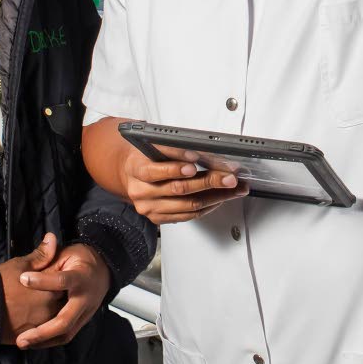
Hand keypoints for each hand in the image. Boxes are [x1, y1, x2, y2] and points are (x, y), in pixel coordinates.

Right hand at [0, 233, 63, 344]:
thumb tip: (53, 237)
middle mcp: (49, 309)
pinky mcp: (30, 336)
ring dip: (47, 311)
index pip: (64, 284)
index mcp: (50, 289)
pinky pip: (40, 331)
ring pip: (51, 318)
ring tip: (33, 304)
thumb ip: (41, 254)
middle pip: (60, 302)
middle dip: (54, 296)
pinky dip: (39, 325)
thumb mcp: (20, 264)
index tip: (50, 275)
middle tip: (41, 291)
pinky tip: (28, 316)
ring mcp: (40, 325)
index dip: (57, 279)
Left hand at [15, 244, 111, 349]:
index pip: (61, 281)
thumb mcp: (66, 254)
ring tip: (24, 342)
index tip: (22, 279)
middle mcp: (85, 299)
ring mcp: (85, 313)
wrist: (103, 270)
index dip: (42, 281)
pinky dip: (49, 341)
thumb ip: (49, 260)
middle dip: (42, 332)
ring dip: (43, 341)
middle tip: (22, 337)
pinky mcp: (82, 321)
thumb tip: (31, 263)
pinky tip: (34, 342)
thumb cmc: (81, 260)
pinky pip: (66, 336)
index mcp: (81, 277)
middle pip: (65, 321)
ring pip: (66, 334)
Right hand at [119, 146, 247, 224]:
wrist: (129, 173)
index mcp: (136, 170)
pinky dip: (207, 207)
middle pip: (178, 189)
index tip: (194, 162)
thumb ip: (172, 149)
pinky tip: (219, 198)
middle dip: (208, 182)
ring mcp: (150, 208)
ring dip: (215, 197)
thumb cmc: (145, 156)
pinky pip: (188, 216)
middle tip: (229, 177)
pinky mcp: (159, 218)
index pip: (155, 171)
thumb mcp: (152, 145)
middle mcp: (141, 192)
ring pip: (188, 205)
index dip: (175, 167)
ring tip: (233, 189)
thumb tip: (201, 152)